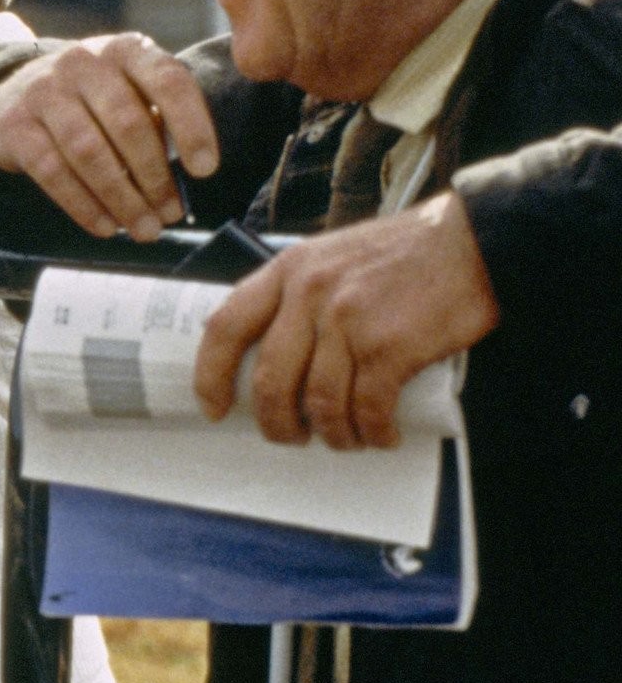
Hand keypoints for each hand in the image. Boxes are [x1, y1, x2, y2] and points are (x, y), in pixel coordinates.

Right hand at [0, 33, 218, 240]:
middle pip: (127, 123)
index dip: (192, 126)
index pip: (168, 81)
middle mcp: (83, 62)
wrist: (18, 94)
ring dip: (122, 198)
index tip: (205, 171)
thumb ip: (160, 123)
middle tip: (170, 214)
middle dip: (154, 177)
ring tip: (144, 229)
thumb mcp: (131, 93)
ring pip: (89, 152)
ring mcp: (44, 91)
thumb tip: (187, 182)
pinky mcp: (15, 125)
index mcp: (126, 50)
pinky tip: (105, 226)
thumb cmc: (95, 103)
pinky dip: (83, 205)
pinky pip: (52, 172)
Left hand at [193, 191, 498, 448]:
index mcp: (288, 270)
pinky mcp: (391, 345)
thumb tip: (277, 354)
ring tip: (346, 439)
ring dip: (332, 433)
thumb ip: (301, 292)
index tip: (212, 407)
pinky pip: (369, 407)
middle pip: (270, 379)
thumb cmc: (404, 254)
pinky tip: (382, 436)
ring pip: (320, 401)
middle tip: (290, 436)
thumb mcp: (332, 255)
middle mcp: (310, 294)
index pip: (225, 325)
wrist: (473, 243)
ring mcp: (349, 320)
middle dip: (274, 422)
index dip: (210, 374)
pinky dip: (373, 432)